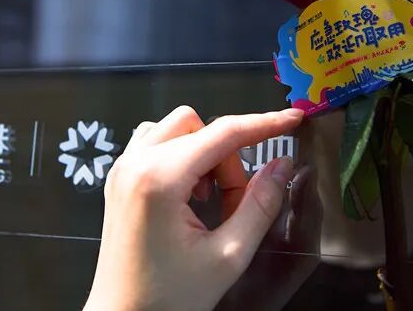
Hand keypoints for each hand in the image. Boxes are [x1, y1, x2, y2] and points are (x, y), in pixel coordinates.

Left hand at [84, 106, 303, 310]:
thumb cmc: (170, 297)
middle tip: (235, 202)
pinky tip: (188, 194)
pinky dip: (181, 156)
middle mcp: (135, 162)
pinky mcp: (118, 178)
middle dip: (227, 156)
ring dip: (203, 152)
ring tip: (208, 198)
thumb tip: (283, 165)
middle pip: (199, 126)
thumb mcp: (228, 256)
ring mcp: (122, 168)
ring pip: (176, 129)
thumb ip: (260, 205)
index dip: (265, 124)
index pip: (223, 132)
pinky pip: (155, 142)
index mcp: (160, 178)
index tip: (294, 119)